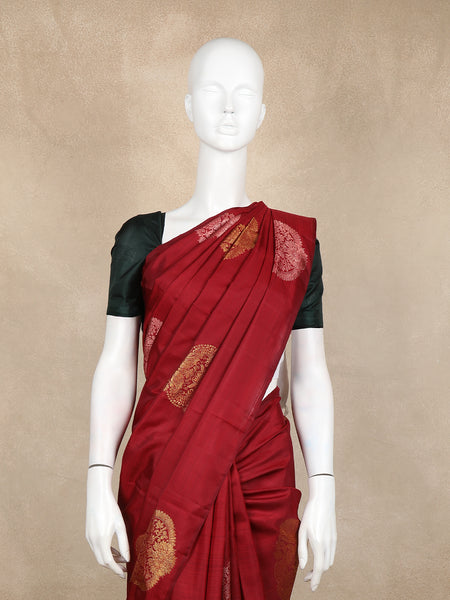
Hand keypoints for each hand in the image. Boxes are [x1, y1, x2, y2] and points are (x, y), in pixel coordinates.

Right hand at [85, 467, 129, 577]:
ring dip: (109, 559)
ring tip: (122, 558)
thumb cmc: (110, 508)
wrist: (97, 495)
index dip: (116, 570)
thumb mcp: (120, 525)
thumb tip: (127, 559)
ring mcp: (89, 538)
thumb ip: (123, 543)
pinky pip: (96, 548)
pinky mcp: (88, 534)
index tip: (124, 575)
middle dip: (113, 567)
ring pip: (98, 555)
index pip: (108, 562)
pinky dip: (104, 552)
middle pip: (102, 561)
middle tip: (124, 568)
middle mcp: (93, 541)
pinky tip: (113, 549)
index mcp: (102, 540)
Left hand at [298, 475, 335, 591]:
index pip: (319, 568)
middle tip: (306, 578)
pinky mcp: (335, 538)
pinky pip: (331, 554)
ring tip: (311, 569)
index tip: (311, 588)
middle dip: (316, 575)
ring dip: (321, 568)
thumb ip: (302, 550)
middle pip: (324, 567)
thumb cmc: (310, 514)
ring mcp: (333, 541)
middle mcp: (328, 545)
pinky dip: (325, 560)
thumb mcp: (301, 531)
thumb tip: (303, 567)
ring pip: (329, 562)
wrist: (323, 500)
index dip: (315, 580)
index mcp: (318, 544)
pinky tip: (318, 558)